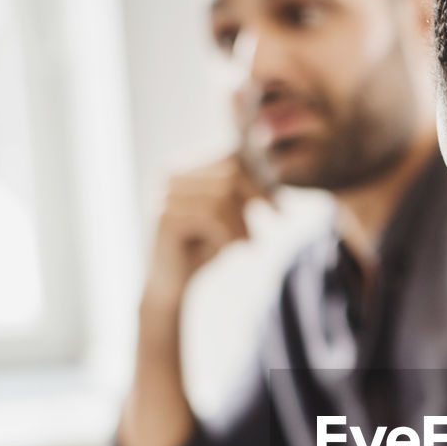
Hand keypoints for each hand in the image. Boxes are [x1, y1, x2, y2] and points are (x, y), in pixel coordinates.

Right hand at [143, 152, 263, 307]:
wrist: (171, 287)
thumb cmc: (201, 250)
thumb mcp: (228, 218)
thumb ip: (241, 196)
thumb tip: (271, 175)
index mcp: (187, 171)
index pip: (229, 158)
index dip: (260, 179)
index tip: (279, 206)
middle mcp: (173, 178)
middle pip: (229, 172)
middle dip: (256, 196)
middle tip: (275, 217)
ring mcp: (167, 196)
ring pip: (222, 196)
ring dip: (242, 222)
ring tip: (246, 241)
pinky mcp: (167, 218)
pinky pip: (211, 216)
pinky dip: (229, 232)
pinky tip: (231, 247)